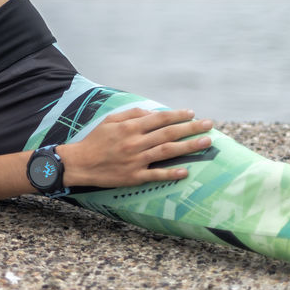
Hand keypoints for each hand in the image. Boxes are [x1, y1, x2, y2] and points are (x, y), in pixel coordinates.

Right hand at [59, 108, 213, 187]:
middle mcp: (134, 142)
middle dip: (191, 128)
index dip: (177, 115)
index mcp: (129, 127)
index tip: (192, 113)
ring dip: (188, 146)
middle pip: (168, 133)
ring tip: (206, 142)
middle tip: (209, 125)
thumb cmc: (95, 140)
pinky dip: (170, 173)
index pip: (158, 119)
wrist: (80, 163)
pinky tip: (185, 171)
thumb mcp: (110, 121)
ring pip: (167, 151)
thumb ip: (131, 114)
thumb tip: (152, 113)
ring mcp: (135, 160)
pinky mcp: (134, 176)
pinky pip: (156, 175)